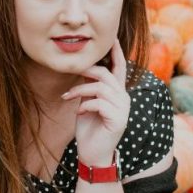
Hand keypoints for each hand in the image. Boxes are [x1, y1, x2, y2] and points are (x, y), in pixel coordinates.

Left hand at [62, 38, 129, 165]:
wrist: (92, 155)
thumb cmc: (89, 129)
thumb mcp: (87, 103)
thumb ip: (89, 87)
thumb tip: (83, 69)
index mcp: (118, 93)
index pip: (120, 68)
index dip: (116, 52)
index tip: (111, 38)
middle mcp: (124, 98)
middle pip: (106, 74)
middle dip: (86, 71)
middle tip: (71, 72)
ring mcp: (123, 109)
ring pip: (100, 87)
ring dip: (80, 90)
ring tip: (67, 97)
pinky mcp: (118, 119)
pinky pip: (98, 103)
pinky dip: (84, 105)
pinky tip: (77, 112)